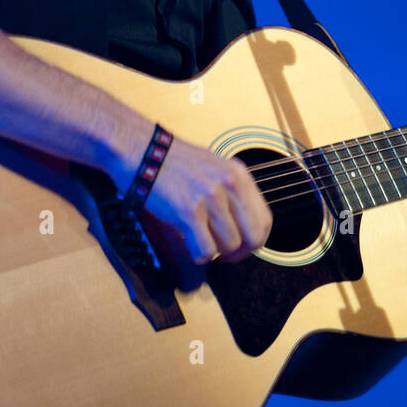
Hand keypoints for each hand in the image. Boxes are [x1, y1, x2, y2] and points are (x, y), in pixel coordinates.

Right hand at [119, 136, 272, 265]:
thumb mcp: (215, 168)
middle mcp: (229, 185)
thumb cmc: (174, 162)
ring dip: (216, 252)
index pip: (265, 220)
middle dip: (240, 253)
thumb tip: (244, 226)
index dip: (256, 240)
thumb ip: (233, 192)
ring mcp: (210, 198)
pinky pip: (206, 251)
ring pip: (229, 246)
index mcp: (238, 175)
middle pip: (253, 238)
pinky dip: (199, 255)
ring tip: (201, 241)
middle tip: (225, 255)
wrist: (142, 151)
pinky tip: (190, 243)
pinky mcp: (189, 211)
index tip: (244, 246)